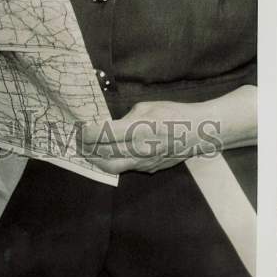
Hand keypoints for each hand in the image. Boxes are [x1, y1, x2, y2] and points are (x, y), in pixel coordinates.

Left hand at [79, 99, 221, 174]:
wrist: (199, 132)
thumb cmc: (173, 113)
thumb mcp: (146, 107)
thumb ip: (125, 117)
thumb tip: (109, 125)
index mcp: (137, 130)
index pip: (102, 135)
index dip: (86, 133)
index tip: (78, 128)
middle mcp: (139, 149)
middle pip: (103, 155)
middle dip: (86, 149)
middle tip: (77, 142)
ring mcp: (145, 162)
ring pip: (113, 167)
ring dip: (97, 160)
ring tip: (88, 151)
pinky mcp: (151, 169)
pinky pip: (127, 167)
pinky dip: (115, 161)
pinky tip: (109, 153)